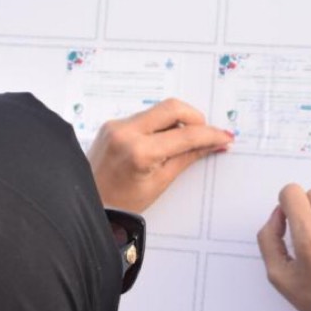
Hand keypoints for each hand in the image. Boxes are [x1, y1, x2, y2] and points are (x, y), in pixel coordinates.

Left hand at [88, 98, 231, 212]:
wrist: (87, 203)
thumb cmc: (120, 203)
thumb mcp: (159, 183)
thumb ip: (187, 158)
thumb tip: (212, 145)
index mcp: (139, 151)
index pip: (185, 135)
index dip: (209, 135)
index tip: (224, 136)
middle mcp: (125, 131)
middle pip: (172, 107)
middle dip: (195, 117)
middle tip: (206, 134)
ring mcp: (116, 125)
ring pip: (158, 111)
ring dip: (177, 122)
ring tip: (184, 143)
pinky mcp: (112, 124)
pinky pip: (144, 117)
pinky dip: (160, 126)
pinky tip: (164, 143)